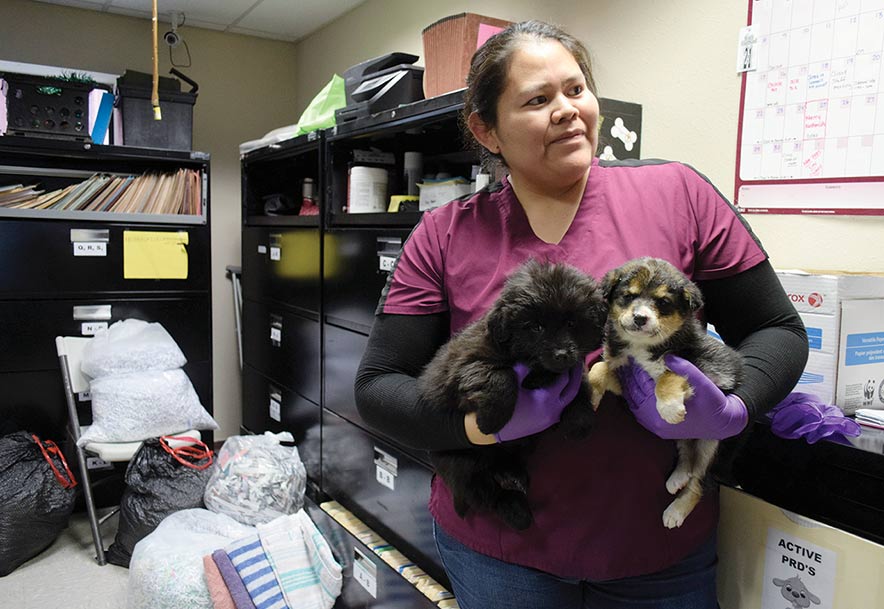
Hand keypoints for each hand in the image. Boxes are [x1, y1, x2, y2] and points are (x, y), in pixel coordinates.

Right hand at [494, 363, 582, 441]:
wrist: (501, 431)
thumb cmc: (505, 406)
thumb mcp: (513, 384)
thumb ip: (522, 369)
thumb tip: (531, 355)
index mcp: (546, 398)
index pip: (564, 379)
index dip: (567, 367)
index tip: (568, 357)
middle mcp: (553, 409)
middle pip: (573, 390)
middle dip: (577, 376)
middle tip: (578, 363)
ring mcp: (552, 418)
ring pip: (570, 401)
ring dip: (573, 387)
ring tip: (573, 374)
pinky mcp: (548, 423)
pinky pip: (563, 408)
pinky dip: (565, 397)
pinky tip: (563, 389)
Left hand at [618, 355, 747, 439]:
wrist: (722, 423)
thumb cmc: (714, 403)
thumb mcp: (704, 384)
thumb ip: (686, 369)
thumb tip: (667, 356)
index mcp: (666, 411)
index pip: (644, 386)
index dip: (637, 370)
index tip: (632, 356)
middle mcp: (657, 423)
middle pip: (635, 394)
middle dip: (630, 376)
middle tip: (625, 360)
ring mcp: (656, 427)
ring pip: (633, 403)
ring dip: (629, 386)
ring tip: (626, 369)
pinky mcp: (658, 429)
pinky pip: (638, 412)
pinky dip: (634, 397)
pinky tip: (632, 385)